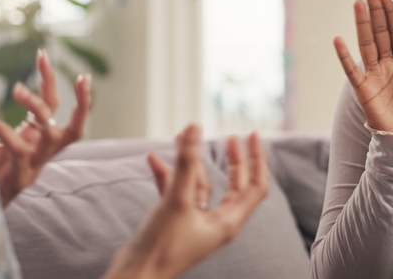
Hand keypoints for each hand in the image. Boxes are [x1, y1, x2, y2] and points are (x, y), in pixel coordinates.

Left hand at [0, 49, 90, 206]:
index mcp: (36, 138)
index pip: (52, 104)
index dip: (50, 79)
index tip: (42, 54)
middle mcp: (42, 150)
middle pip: (71, 120)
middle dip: (66, 91)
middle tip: (42, 62)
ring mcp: (35, 164)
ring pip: (54, 134)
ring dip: (39, 109)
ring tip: (17, 89)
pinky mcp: (21, 176)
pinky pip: (18, 148)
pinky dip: (2, 130)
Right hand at [101, 125, 267, 278]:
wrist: (135, 275)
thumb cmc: (162, 248)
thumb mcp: (177, 200)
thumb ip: (186, 163)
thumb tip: (194, 129)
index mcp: (228, 221)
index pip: (255, 186)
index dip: (257, 159)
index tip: (252, 136)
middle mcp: (215, 222)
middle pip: (234, 184)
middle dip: (232, 160)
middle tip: (230, 137)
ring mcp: (195, 221)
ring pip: (200, 184)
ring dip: (191, 162)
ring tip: (181, 137)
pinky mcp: (175, 221)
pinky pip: (176, 191)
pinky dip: (167, 175)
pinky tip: (153, 159)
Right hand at [333, 0, 392, 137]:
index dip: (391, 14)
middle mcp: (388, 66)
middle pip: (380, 33)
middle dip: (375, 11)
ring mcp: (374, 77)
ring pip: (367, 44)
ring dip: (361, 24)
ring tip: (357, 4)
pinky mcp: (364, 91)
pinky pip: (352, 70)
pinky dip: (345, 56)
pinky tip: (338, 39)